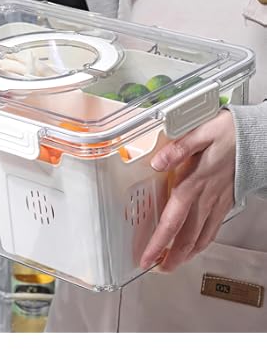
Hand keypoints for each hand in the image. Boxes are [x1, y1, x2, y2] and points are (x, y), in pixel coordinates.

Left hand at [140, 109, 235, 272]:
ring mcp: (217, 202)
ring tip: (173, 264)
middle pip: (185, 237)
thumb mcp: (201, 133)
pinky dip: (202, 243)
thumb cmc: (229, 135)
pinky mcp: (225, 202)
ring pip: (200, 237)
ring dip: (185, 254)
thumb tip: (157, 163)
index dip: (158, 243)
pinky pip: (213, 229)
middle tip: (156, 269)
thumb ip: (178, 149)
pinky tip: (197, 246)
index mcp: (193, 184)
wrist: (257, 139)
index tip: (146, 257)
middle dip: (170, 257)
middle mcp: (205, 198)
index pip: (172, 221)